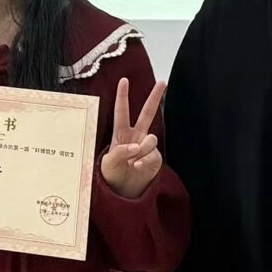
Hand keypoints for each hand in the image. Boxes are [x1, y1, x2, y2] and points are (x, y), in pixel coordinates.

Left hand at [98, 78, 165, 197]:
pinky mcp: (155, 158)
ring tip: (132, 162)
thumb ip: (120, 152)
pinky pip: (153, 155)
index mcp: (120, 134)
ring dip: (141, 150)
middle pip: (147, 113)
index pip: (121, 112)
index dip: (122, 96)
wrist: (122, 191)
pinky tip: (138, 168)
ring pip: (151, 139)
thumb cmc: (111, 174)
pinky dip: (145, 162)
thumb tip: (136, 146)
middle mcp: (135, 136)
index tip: (124, 80)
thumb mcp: (108, 163)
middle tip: (163, 82)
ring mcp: (147, 146)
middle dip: (155, 97)